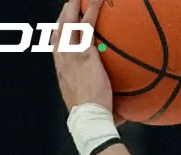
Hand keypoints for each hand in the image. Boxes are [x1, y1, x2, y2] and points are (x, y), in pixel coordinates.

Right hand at [53, 0, 121, 121]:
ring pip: (70, 24)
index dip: (58, 34)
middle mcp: (63, 60)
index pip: (57, 46)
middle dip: (64, 16)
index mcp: (62, 70)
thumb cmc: (92, 114)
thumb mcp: (90, 101)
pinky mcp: (85, 53)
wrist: (88, 117)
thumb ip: (100, 95)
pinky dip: (92, 11)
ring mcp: (72, 55)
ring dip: (75, 8)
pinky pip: (88, 26)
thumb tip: (124, 109)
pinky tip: (98, 1)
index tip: (62, 26)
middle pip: (59, 30)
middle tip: (70, 5)